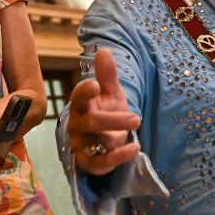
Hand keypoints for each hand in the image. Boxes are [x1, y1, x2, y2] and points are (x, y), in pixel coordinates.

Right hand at [67, 48, 141, 175]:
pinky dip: (118, 158)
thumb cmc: (106, 109)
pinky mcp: (88, 162)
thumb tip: (104, 51)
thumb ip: (107, 75)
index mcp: (81, 103)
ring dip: (117, 138)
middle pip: (91, 122)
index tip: (95, 85)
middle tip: (137, 118)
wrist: (105, 135)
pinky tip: (134, 149)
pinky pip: (100, 164)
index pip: (79, 96)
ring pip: (97, 142)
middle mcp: (77, 123)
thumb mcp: (110, 92)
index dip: (85, 91)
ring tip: (134, 134)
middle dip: (115, 120)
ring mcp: (81, 144)